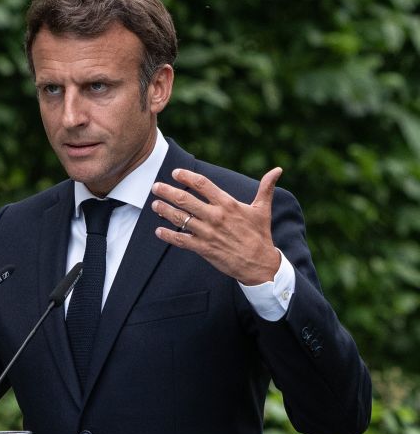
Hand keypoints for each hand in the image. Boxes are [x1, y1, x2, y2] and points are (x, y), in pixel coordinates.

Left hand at [152, 166, 282, 284]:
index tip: (175, 173)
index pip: (203, 184)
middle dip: (167, 192)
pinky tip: (158, 231)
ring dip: (164, 210)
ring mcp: (208, 233)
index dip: (186, 176)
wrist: (259, 263)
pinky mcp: (203, 248)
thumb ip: (266, 188)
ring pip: (180, 218)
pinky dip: (168, 235)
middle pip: (185, 199)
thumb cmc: (260, 235)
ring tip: (155, 204)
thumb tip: (278, 170)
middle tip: (155, 187)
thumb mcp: (262, 209)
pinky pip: (181, 240)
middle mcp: (216, 216)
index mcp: (228, 204)